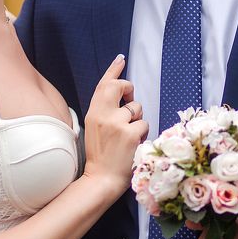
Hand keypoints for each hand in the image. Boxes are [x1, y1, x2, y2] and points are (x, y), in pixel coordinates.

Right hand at [83, 55, 148, 195]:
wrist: (101, 179)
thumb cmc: (100, 156)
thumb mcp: (95, 129)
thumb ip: (105, 112)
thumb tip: (123, 99)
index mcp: (93, 113)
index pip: (103, 84)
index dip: (113, 70)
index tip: (120, 59)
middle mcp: (103, 114)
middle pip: (119, 86)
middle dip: (128, 87)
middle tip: (129, 97)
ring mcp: (117, 123)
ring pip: (136, 108)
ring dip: (137, 120)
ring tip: (129, 136)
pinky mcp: (130, 134)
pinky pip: (144, 125)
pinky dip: (143, 134)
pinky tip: (134, 145)